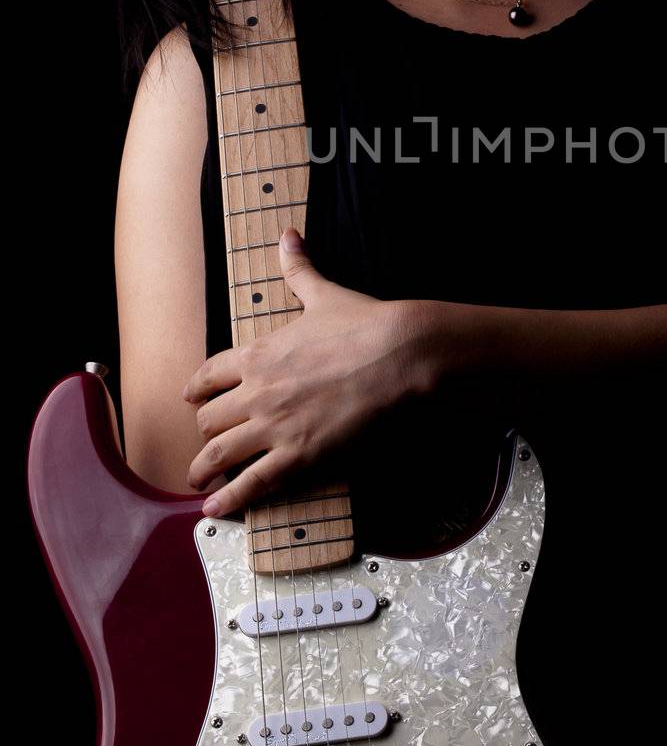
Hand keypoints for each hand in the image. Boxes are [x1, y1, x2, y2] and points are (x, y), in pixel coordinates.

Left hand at [183, 229, 435, 517]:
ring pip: (219, 453)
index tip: (190, 398)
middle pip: (209, 419)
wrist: (396, 354)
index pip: (210, 374)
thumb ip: (298, 269)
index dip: (196, 389)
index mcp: (258, 353)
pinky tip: (216, 510)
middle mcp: (256, 392)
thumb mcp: (323, 293)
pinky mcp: (298, 455)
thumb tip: (288, 235)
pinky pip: (252, 484)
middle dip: (205, 431)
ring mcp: (274, 426)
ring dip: (204, 469)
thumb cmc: (363, 323)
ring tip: (197, 482)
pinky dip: (230, 500)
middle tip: (206, 442)